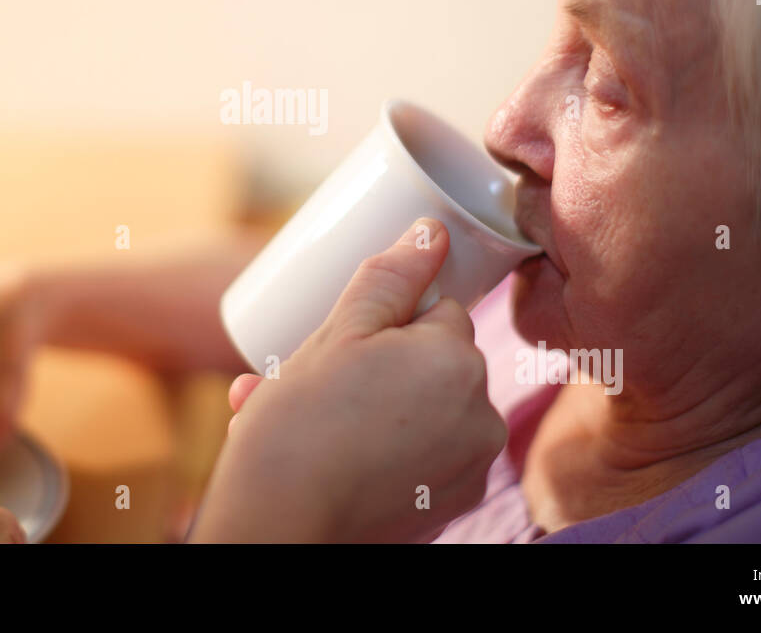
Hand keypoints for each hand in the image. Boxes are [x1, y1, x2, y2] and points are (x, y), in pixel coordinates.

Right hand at [191, 218, 505, 542]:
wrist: (278, 530)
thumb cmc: (300, 426)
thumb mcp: (338, 332)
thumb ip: (391, 277)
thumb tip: (434, 231)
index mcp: (458, 360)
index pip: (438, 312)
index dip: (386, 324)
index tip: (347, 345)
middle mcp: (481, 415)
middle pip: (433, 363)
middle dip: (381, 366)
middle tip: (320, 383)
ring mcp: (470, 468)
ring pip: (426, 411)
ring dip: (379, 408)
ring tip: (317, 419)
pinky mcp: (452, 508)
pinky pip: (426, 458)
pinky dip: (390, 453)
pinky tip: (340, 456)